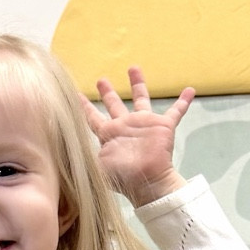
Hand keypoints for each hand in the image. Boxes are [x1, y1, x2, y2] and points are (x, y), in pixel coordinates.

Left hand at [84, 67, 193, 208]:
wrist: (147, 182)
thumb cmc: (122, 177)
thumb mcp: (96, 167)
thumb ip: (81, 156)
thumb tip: (60, 150)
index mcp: (109, 135)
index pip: (93, 118)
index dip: (84, 107)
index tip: (76, 95)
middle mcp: (125, 126)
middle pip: (114, 104)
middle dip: (107, 92)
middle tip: (101, 79)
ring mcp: (144, 125)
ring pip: (141, 99)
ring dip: (138, 84)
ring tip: (134, 67)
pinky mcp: (162, 127)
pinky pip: (175, 112)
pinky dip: (183, 102)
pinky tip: (189, 90)